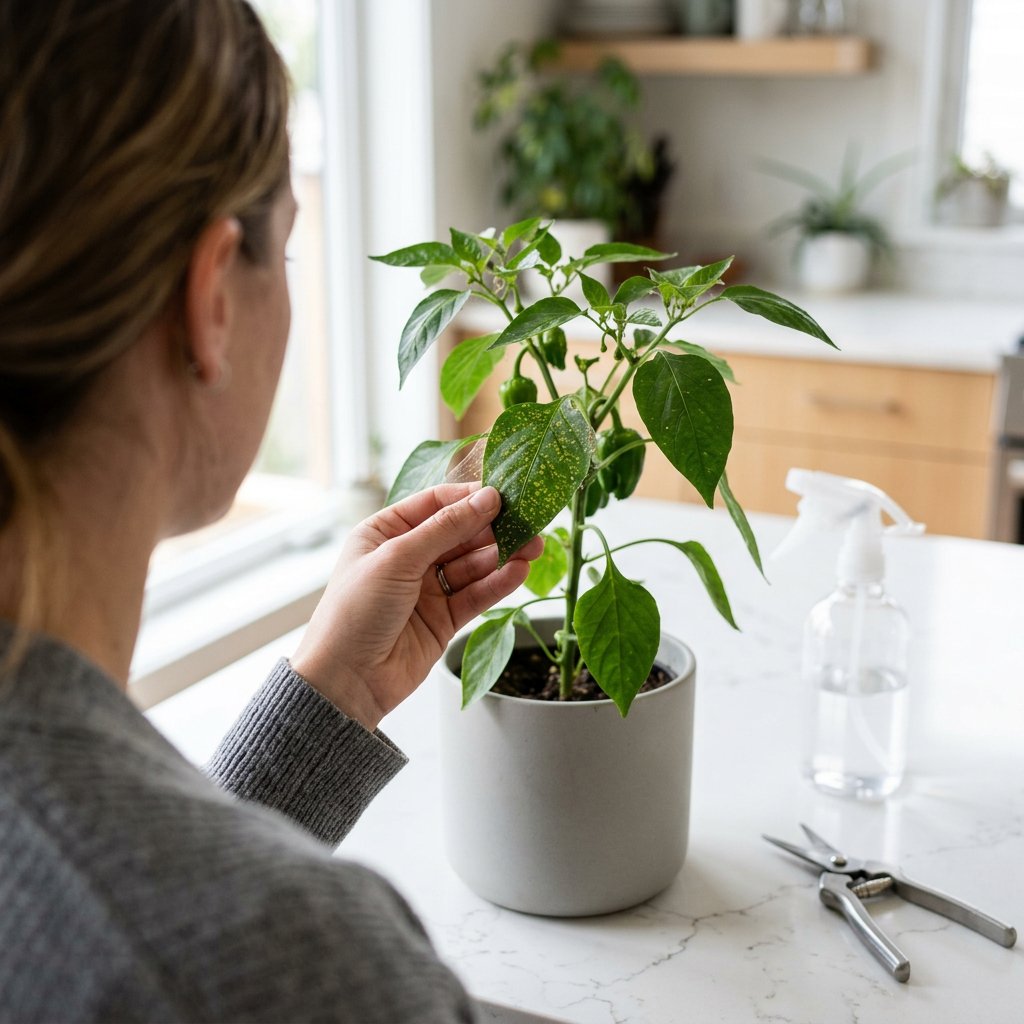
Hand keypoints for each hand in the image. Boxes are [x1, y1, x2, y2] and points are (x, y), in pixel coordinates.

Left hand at [290, 484, 541, 729]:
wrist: (345, 681)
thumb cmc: (354, 613)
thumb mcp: (396, 559)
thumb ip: (444, 529)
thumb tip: (486, 499)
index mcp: (385, 532)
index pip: (435, 504)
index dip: (469, 498)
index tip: (502, 496)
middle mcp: (407, 557)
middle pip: (459, 533)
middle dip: (493, 528)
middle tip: (529, 523)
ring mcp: (426, 589)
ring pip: (472, 564)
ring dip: (502, 556)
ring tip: (532, 548)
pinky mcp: (443, 619)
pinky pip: (476, 594)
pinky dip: (498, 583)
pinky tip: (518, 572)